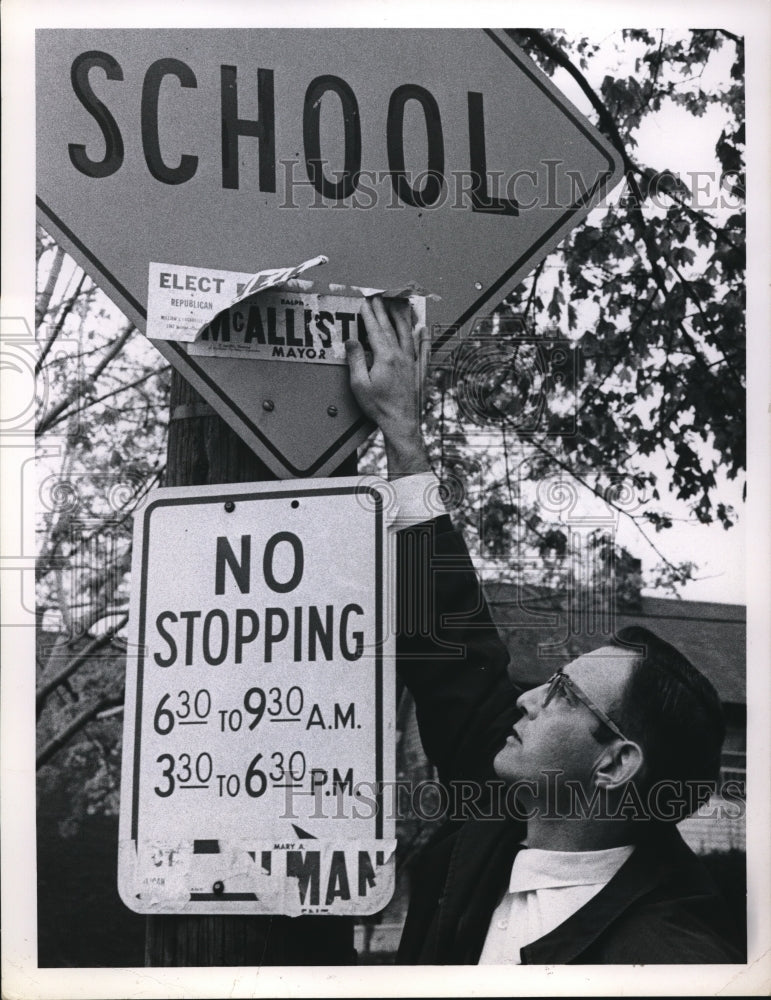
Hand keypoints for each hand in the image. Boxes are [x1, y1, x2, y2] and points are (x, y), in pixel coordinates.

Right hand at [345, 296, 430, 478]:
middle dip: (382, 311)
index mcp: (385, 357)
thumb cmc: (379, 406)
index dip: (368, 315)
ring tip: (397, 305)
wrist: (401, 422)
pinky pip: (423, 349)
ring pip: (408, 333)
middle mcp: (401, 355)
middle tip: (378, 298)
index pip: (375, 330)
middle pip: (391, 328)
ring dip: (401, 318)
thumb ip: (355, 360)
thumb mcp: (359, 384)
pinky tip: (423, 329)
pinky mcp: (419, 371)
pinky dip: (423, 337)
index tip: (364, 303)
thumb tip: (351, 341)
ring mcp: (412, 362)